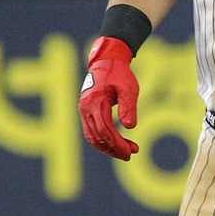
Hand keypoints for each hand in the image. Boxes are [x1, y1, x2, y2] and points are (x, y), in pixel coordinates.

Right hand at [78, 37, 140, 160]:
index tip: (131, 151)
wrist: (106, 61)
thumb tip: (130, 127)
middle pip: (98, 136)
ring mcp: (83, 111)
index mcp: (95, 102)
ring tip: (126, 152)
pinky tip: (116, 144)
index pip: (105, 130)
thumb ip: (129, 106)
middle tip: (130, 154)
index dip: (118, 143)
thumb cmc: (119, 73)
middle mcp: (85, 109)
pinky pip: (92, 131)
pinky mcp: (86, 112)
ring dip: (108, 146)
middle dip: (114, 148)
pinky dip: (103, 140)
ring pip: (93, 136)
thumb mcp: (128, 87)